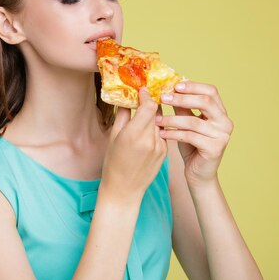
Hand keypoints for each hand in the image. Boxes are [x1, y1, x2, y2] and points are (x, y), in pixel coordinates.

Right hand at [100, 87, 167, 205]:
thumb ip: (123, 115)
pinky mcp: (165, 152)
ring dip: (155, 114)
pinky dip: (156, 127)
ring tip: (147, 111)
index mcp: (133, 135)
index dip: (147, 95)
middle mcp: (149, 140)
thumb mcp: (114, 137)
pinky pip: (162, 133)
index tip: (142, 90)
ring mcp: (159, 146)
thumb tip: (128, 98)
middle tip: (146, 94)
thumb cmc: (113, 163)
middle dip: (151, 102)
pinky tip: (148, 129)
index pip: (149, 106)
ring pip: (161, 121)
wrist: (124, 189)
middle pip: (157, 111)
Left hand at [157, 81, 233, 187]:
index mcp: (220, 112)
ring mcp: (222, 135)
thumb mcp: (186, 122)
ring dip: (172, 119)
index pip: (211, 91)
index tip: (174, 85)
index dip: (193, 86)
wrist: (198, 173)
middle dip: (182, 98)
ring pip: (193, 121)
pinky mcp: (215, 148)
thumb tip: (169, 88)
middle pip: (205, 102)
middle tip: (163, 98)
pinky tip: (161, 133)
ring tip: (157, 119)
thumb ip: (182, 107)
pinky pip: (190, 136)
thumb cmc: (192, 146)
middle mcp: (225, 122)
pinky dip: (173, 133)